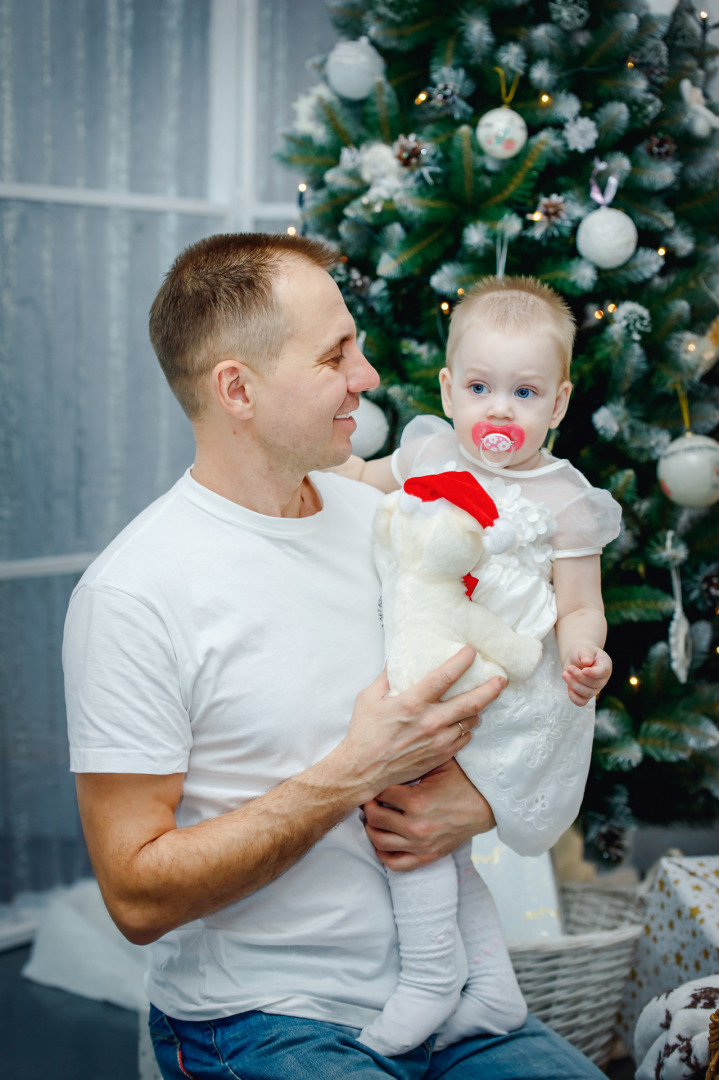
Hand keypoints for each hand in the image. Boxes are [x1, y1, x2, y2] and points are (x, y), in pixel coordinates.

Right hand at [337, 646, 505, 804]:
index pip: (445, 677)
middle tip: (501, 678)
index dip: (462, 661)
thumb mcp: (368, 697)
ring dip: (478, 708)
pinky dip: (466, 727)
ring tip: (480, 699)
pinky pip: (465, 738)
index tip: (472, 651)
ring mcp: (439, 741)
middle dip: (491, 687)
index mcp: (412, 702)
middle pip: (472, 701)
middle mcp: (430, 721)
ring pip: (471, 720)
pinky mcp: (441, 755)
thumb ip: (386, 676)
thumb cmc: (364, 733)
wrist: (363, 770)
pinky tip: (462, 722)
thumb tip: (396, 659)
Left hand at [363, 758, 495, 870]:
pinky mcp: (427, 857)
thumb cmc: (462, 782)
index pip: (379, 794)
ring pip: (379, 841)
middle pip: (374, 818)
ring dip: (372, 828)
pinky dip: (383, 853)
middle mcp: (415, 826)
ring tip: (376, 816)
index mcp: (416, 801)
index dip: (375, 785)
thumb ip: (414, 759)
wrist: (486, 806)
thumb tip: (389, 754)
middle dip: (369, 806)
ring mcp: (420, 845)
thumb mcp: (439, 763)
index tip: (375, 781)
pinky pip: (395, 863)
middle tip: (371, 798)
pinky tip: (383, 839)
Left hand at [562, 645, 611, 705]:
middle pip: (594, 684)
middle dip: (579, 677)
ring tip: (564, 674)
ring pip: (587, 693)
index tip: (583, 670)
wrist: (576, 659)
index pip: (602, 672)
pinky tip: (568, 687)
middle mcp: (602, 679)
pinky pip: (582, 702)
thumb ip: (586, 654)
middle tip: (569, 668)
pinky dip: (574, 697)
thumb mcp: (584, 649)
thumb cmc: (582, 653)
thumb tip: (587, 662)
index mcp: (605, 666)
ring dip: (574, 685)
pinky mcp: (586, 695)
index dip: (593, 673)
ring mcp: (595, 689)